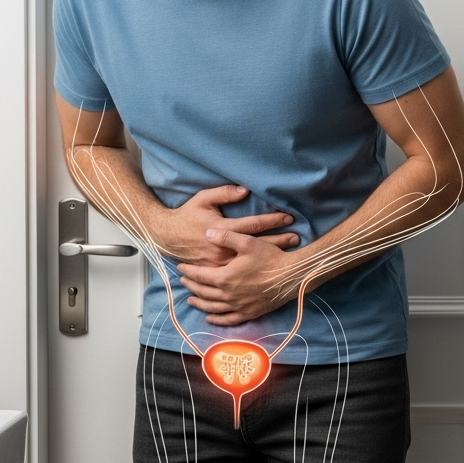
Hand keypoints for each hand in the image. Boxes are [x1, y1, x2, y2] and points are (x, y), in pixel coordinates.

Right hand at [158, 185, 298, 266]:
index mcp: (221, 229)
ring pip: (250, 260)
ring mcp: (219, 263)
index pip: (253, 225)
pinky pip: (238, 272)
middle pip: (257, 245)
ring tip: (290, 254)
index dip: (272, 220)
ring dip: (270, 256)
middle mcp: (222, 248)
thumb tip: (244, 190)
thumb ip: (224, 194)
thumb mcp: (203, 199)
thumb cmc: (187, 216)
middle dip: (278, 240)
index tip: (289, 218)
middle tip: (297, 237)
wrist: (166, 237)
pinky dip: (254, 269)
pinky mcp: (215, 272)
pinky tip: (268, 268)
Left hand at [177, 228, 304, 324]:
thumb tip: (207, 233)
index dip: (188, 271)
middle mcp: (228, 295)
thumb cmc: (270, 258)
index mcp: (225, 277)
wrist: (291, 276)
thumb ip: (226, 237)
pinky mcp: (249, 313)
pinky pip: (227, 319)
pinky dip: (216, 319)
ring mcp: (238, 306)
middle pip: (203, 292)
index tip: (180, 267)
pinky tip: (210, 317)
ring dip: (199, 303)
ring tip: (190, 300)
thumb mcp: (248, 242)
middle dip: (191, 285)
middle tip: (183, 281)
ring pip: (212, 307)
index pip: (200, 275)